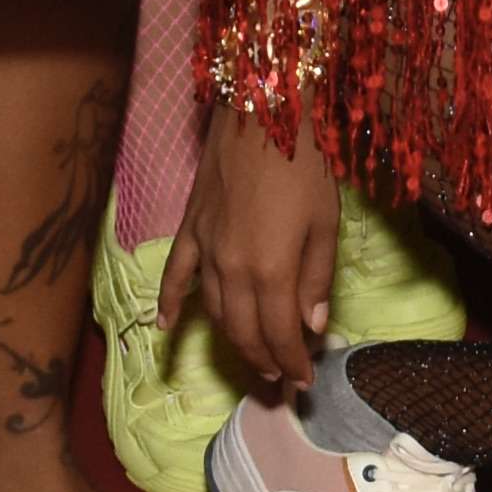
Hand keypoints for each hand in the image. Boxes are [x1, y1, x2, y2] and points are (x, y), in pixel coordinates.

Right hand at [162, 96, 346, 398]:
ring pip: (216, 313)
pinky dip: (169, 304)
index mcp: (271, 271)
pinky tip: (165, 328)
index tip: (304, 382)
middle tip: (282, 380)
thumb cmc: (305, 163)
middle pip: (245, 332)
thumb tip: (313, 327)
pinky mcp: (190, 230)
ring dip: (234, 342)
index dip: (293, 363)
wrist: (262, 109)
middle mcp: (232, 270)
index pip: (280, 335)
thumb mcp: (325, 223)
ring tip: (253, 360)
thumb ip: (316, 279)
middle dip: (265, 361)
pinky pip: (175, 276)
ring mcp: (205, 250)